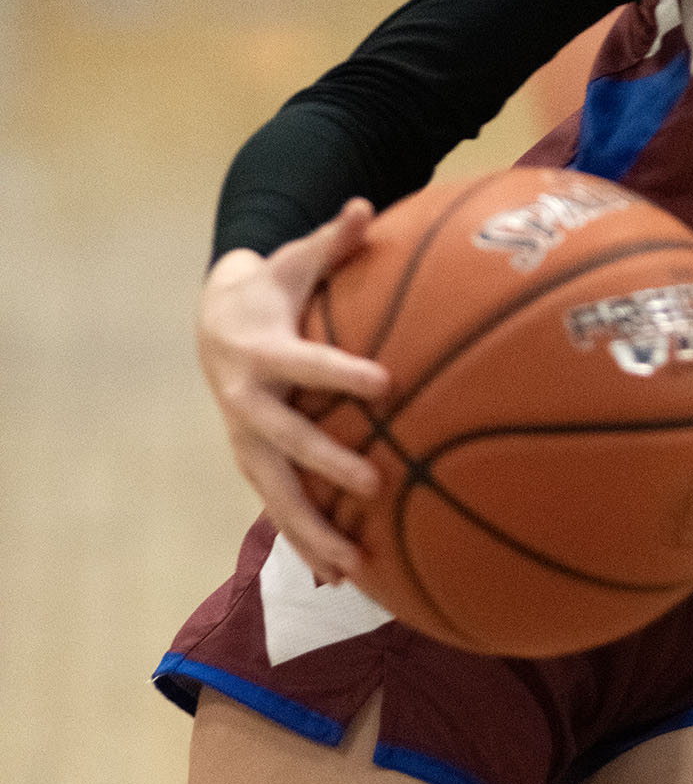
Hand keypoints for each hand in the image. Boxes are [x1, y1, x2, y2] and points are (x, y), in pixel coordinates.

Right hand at [197, 200, 389, 582]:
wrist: (215, 321)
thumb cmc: (274, 288)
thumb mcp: (296, 261)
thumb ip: (333, 239)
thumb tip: (364, 204)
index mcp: (262, 352)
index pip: (307, 364)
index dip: (343, 373)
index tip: (386, 384)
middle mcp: (247, 402)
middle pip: (284, 442)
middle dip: (327, 466)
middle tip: (375, 484)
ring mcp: (246, 439)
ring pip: (275, 492)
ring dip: (310, 531)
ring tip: (352, 566)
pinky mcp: (252, 462)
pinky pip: (278, 506)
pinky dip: (303, 543)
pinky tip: (337, 579)